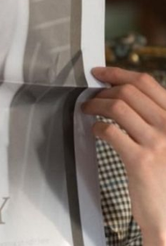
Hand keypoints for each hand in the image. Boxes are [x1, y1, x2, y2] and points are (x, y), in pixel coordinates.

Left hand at [82, 67, 165, 245]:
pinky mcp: (141, 161)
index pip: (145, 82)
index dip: (118, 72)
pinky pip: (110, 131)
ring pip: (117, 107)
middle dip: (103, 90)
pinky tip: (96, 131)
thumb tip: (118, 89)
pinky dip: (97, 127)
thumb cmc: (165, 172)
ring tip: (87, 109)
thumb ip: (151, 115)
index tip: (99, 72)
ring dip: (95, 104)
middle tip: (91, 97)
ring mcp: (158, 144)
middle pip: (128, 91)